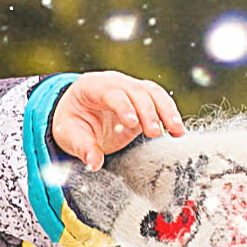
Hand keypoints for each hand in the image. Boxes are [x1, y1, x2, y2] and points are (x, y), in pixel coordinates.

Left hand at [50, 71, 185, 170]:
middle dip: (147, 112)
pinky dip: (170, 114)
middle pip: (136, 91)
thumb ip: (82, 148)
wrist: (78, 116)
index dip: (123, 106)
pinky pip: (160, 102)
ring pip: (153, 93)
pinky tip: (177, 131)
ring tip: (176, 130)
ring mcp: (131, 89)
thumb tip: (94, 164)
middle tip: (153, 133)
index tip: (131, 123)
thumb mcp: (69, 135)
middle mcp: (114, 82)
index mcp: (92, 86)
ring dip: (166, 111)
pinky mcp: (143, 100)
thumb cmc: (72, 123)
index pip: (111, 92)